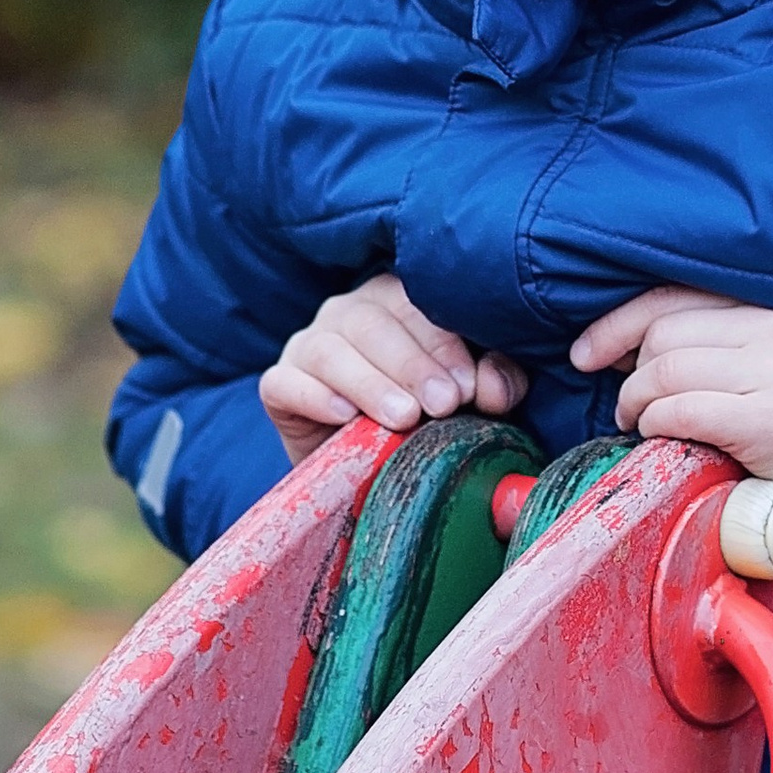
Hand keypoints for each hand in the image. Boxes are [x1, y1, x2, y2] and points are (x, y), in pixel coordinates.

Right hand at [261, 275, 524, 465]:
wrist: (373, 473)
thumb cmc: (429, 419)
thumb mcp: (471, 399)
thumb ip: (494, 382)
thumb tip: (493, 385)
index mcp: (398, 300)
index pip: (417, 304)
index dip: (443, 344)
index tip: (468, 387)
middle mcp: (349, 312)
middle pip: (374, 323)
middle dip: (412, 365)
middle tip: (443, 405)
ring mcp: (308, 344)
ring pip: (330, 349)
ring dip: (370, 383)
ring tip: (403, 417)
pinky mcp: (279, 385)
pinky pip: (285, 382)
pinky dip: (315, 397)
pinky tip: (346, 418)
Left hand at [571, 291, 772, 548]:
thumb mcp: (760, 367)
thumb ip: (705, 345)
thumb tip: (617, 344)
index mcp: (772, 308)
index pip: (674, 297)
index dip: (618, 323)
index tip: (585, 354)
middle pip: (664, 334)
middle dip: (629, 373)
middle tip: (627, 409)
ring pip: (666, 371)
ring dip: (636, 403)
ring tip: (641, 425)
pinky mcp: (770, 421)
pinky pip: (682, 411)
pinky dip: (657, 425)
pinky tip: (661, 439)